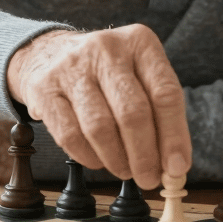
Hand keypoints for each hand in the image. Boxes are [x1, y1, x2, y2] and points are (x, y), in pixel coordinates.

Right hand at [6, 24, 190, 189]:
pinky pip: (70, 136)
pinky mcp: (44, 88)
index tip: (178, 167)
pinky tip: (99, 160)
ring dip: (117, 160)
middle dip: (145, 155)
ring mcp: (72, 67)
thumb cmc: (109, 72)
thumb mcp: (141, 76)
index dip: (174, 136)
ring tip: (125, 170)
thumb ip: (161, 114)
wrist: (51, 53)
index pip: (165, 93)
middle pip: (133, 112)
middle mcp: (107, 49)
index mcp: (140, 42)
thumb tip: (174, 165)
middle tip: (150, 179)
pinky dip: (89, 157)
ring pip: (100, 127)